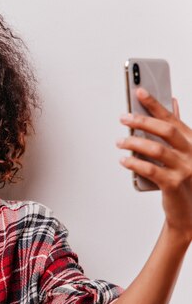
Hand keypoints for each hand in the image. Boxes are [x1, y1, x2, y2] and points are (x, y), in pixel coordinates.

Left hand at [118, 88, 191, 242]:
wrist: (190, 212)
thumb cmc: (184, 178)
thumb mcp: (184, 152)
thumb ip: (177, 130)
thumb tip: (172, 102)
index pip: (172, 118)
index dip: (155, 104)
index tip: (140, 91)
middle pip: (165, 131)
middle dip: (142, 121)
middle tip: (123, 118)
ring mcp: (185, 169)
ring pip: (156, 149)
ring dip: (134, 143)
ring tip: (120, 141)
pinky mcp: (174, 185)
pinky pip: (150, 170)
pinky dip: (134, 163)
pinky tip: (124, 160)